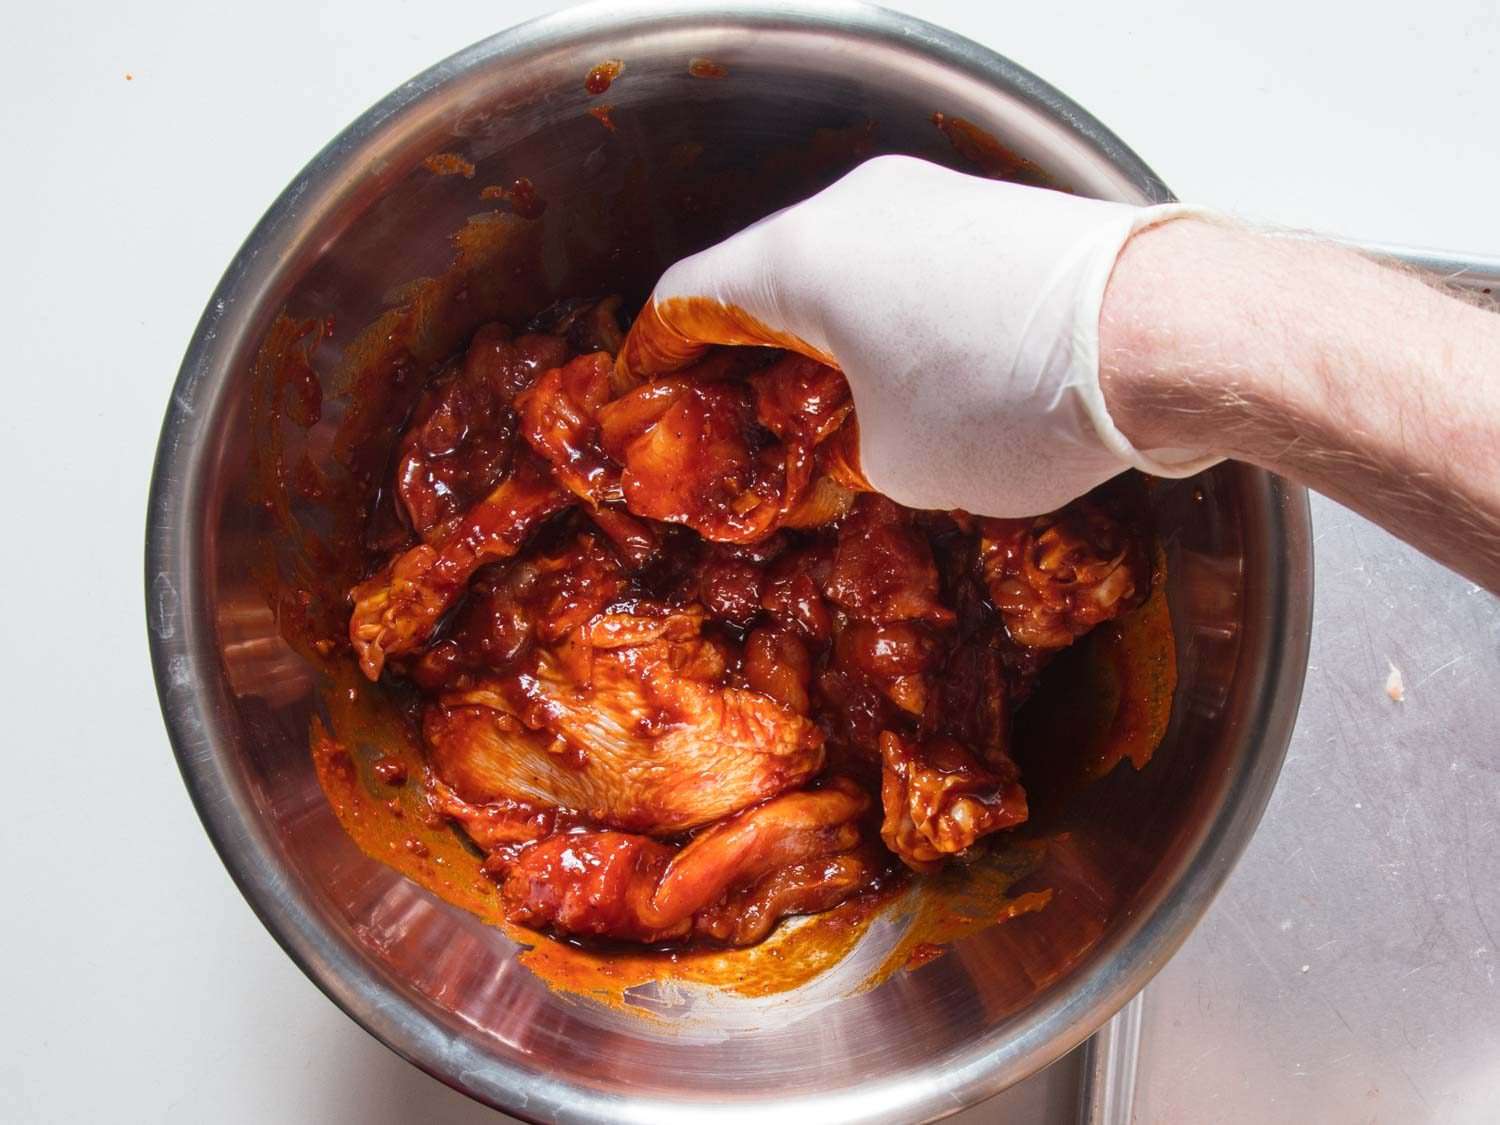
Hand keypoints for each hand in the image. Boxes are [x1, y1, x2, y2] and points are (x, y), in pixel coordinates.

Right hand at [618, 154, 1216, 515]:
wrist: (1168, 331)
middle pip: (762, 279)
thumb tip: (853, 436)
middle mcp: (855, 208)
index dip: (659, 359)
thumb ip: (841, 449)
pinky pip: (906, 266)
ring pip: (840, 270)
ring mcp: (930, 199)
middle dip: (746, 356)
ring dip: (824, 339)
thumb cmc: (1013, 398)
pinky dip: (889, 320)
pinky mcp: (992, 216)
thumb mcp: (896, 463)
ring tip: (837, 414)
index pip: (686, 298)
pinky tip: (917, 379)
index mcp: (799, 256)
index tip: (654, 402)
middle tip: (743, 425)